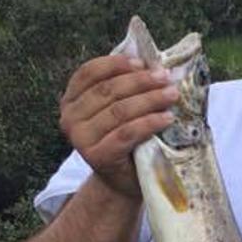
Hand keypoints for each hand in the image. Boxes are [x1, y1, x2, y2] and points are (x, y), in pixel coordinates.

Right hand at [59, 55, 177, 198]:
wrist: (123, 180)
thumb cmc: (124, 139)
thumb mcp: (120, 109)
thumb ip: (125, 87)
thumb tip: (152, 63)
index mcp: (71, 100)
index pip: (89, 72)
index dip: (116, 64)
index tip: (142, 62)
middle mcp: (69, 118)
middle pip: (107, 90)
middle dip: (140, 81)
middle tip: (166, 78)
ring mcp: (80, 139)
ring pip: (119, 111)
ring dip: (149, 100)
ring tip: (172, 95)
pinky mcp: (97, 156)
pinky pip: (126, 133)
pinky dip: (149, 123)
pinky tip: (167, 118)